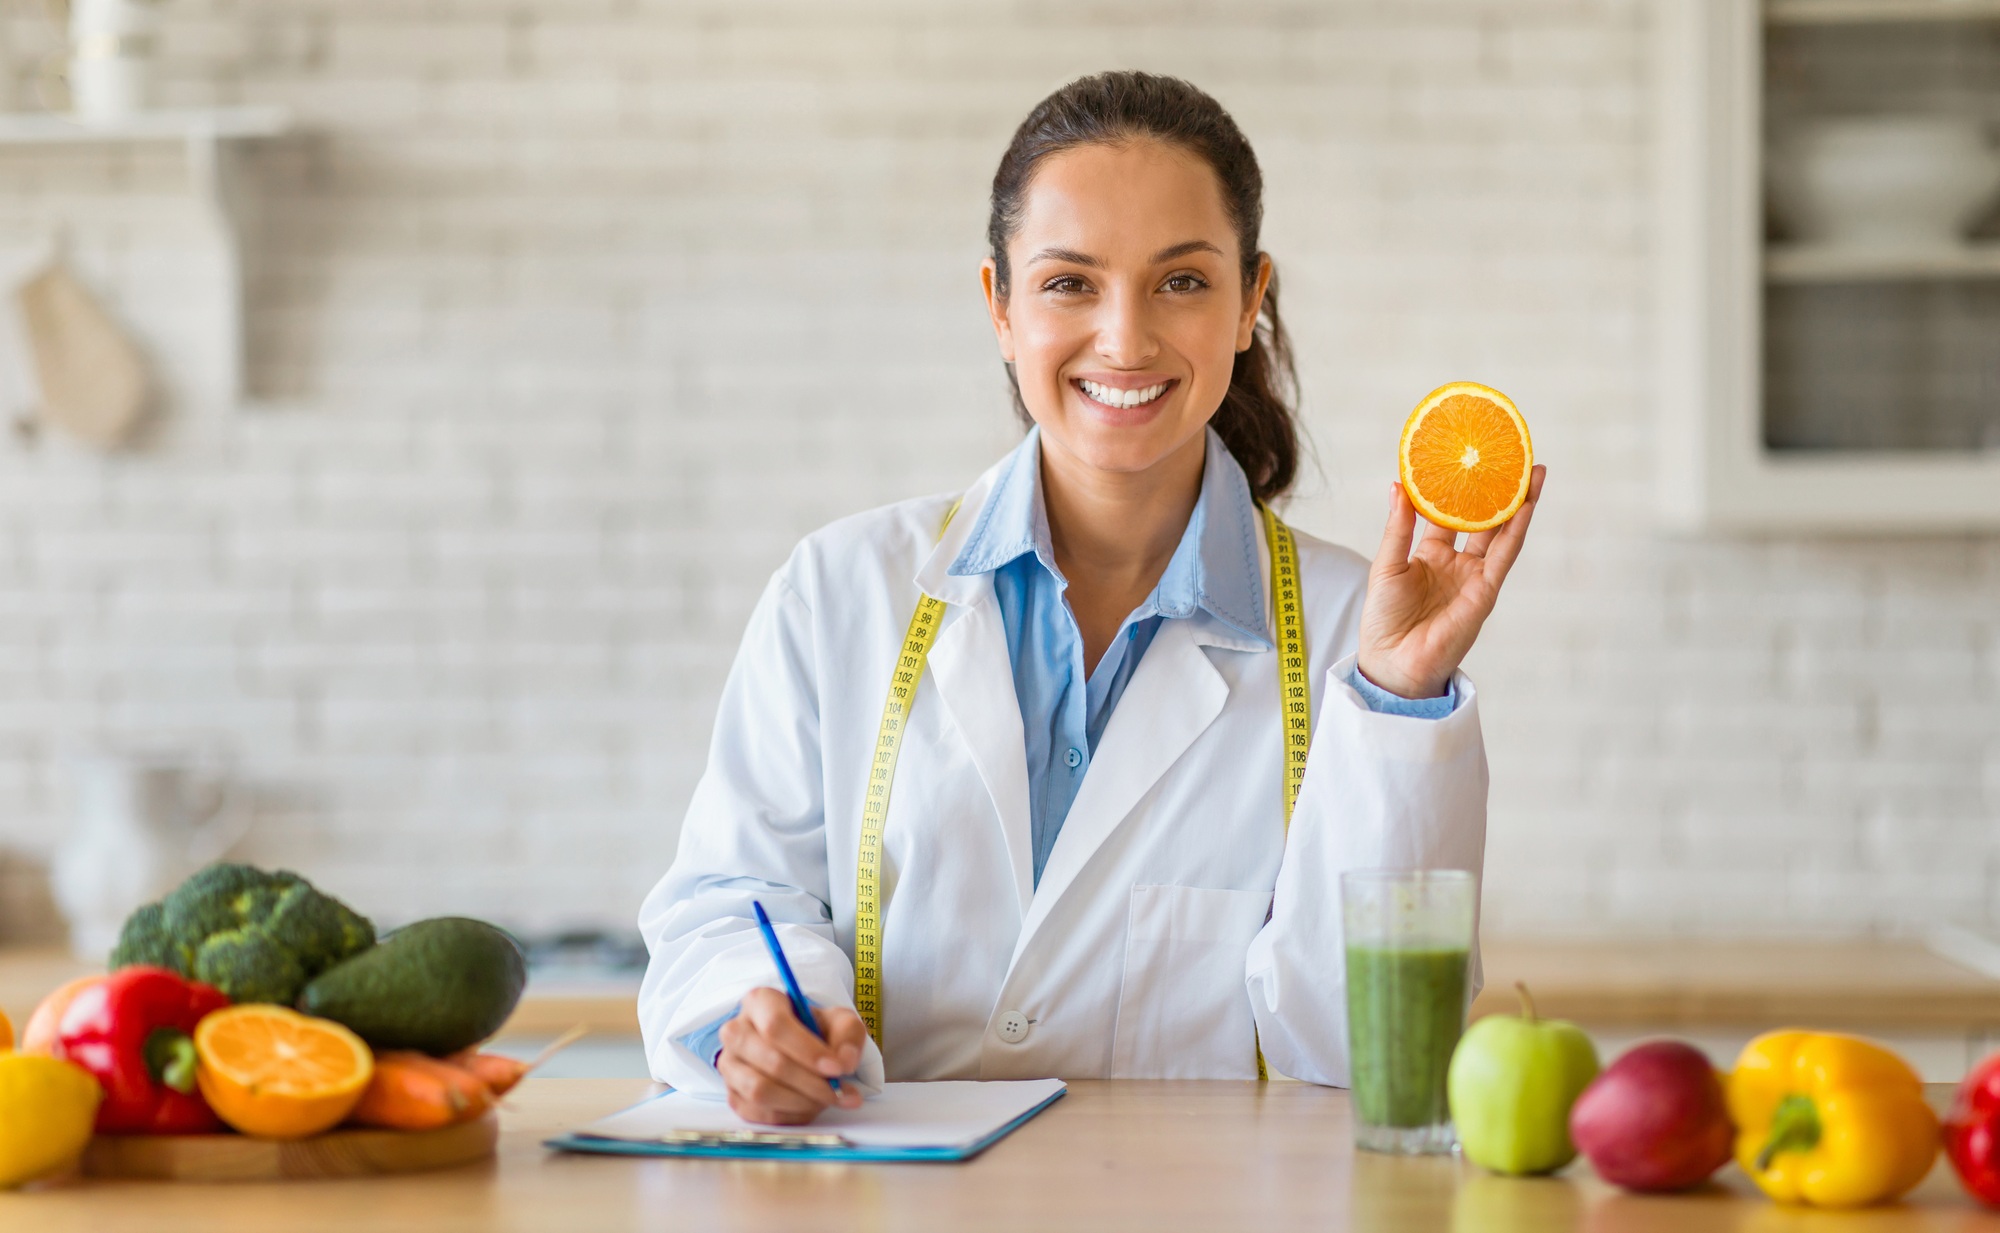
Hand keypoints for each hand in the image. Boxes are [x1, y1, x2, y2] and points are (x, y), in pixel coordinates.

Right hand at [717, 987, 865, 1124]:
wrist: (800, 1049)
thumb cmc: (816, 1031)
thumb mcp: (840, 1021)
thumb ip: (848, 1034)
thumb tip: (844, 1061)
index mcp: (760, 1002)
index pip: (776, 1025)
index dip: (807, 1050)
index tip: (836, 1068)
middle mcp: (736, 1031)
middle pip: (771, 1061)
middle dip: (811, 1083)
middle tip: (839, 1091)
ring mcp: (729, 1065)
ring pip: (760, 1091)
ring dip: (801, 1101)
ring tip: (827, 1099)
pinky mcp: (732, 1095)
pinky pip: (759, 1113)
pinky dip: (791, 1116)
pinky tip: (810, 1107)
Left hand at [1355, 466, 1545, 699]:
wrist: (1393, 662)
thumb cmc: (1384, 619)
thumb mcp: (1386, 565)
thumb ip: (1398, 527)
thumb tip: (1398, 484)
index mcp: (1430, 555)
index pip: (1448, 514)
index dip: (1456, 489)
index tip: (1463, 459)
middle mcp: (1456, 563)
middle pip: (1482, 519)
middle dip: (1497, 491)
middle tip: (1510, 457)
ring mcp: (1473, 576)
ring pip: (1501, 533)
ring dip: (1518, 503)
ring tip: (1533, 472)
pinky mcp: (1485, 591)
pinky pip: (1504, 556)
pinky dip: (1516, 529)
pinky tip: (1525, 504)